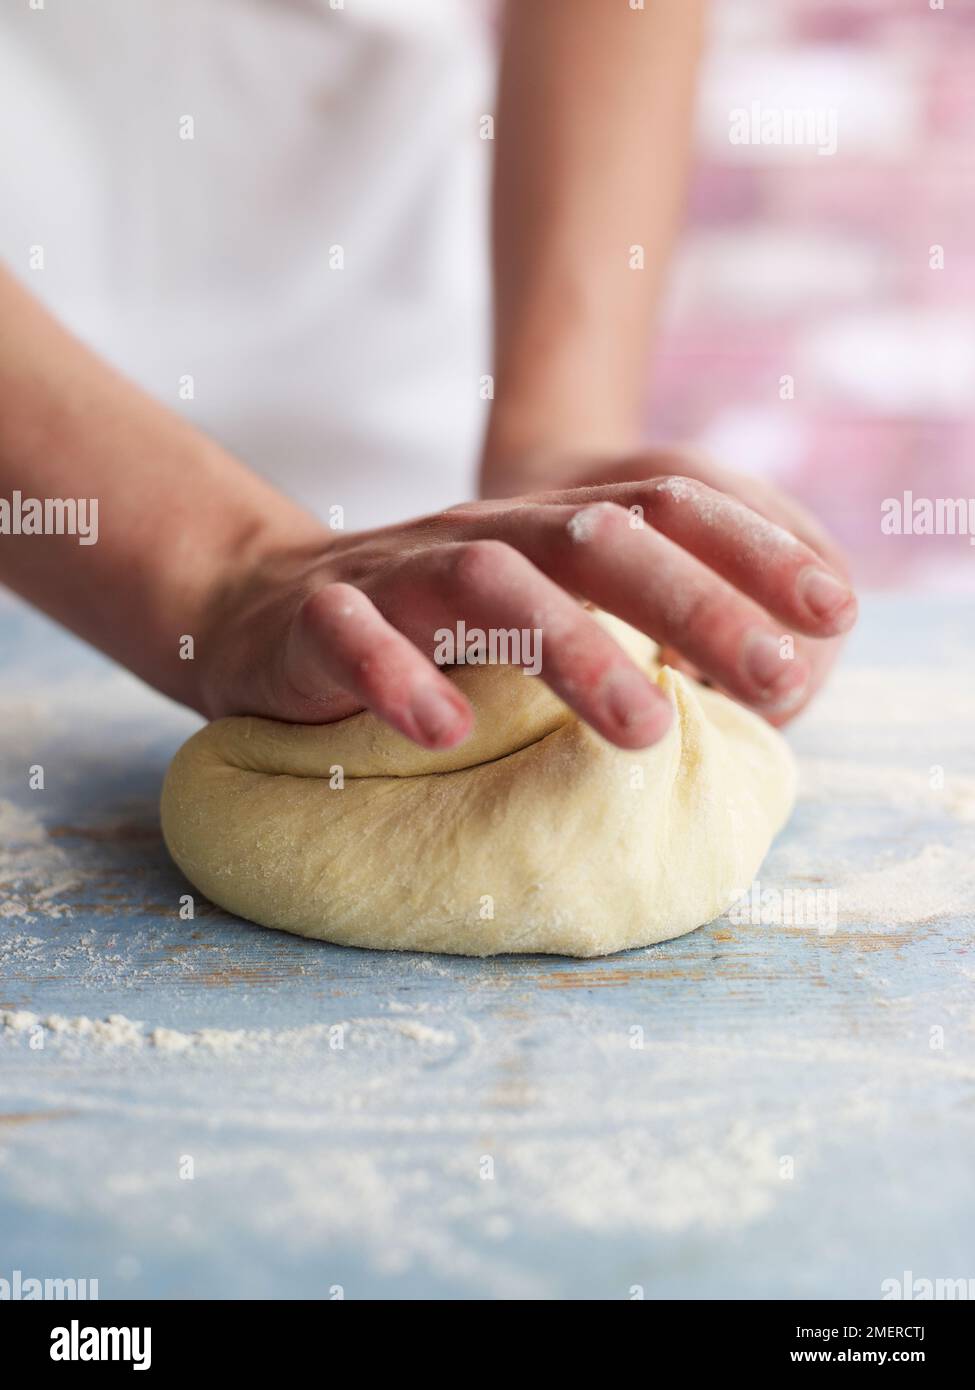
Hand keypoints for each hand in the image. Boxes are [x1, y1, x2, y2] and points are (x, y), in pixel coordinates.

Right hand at [196, 470, 856, 750]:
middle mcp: (484, 533)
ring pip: (487, 581)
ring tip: (643, 727)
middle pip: (594, 539)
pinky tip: (446, 731)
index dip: (752, 549)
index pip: (662, 507)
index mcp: (546, 528)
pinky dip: (399, 677)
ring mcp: (397, 571)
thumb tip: (774, 686)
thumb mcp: (537, 612)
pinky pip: (354, 637)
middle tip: (775, 676)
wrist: (258, 605)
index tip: (833, 611)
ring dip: (571, 649)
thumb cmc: (427, 629)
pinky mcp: (315, 618)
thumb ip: (633, 631)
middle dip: (694, 604)